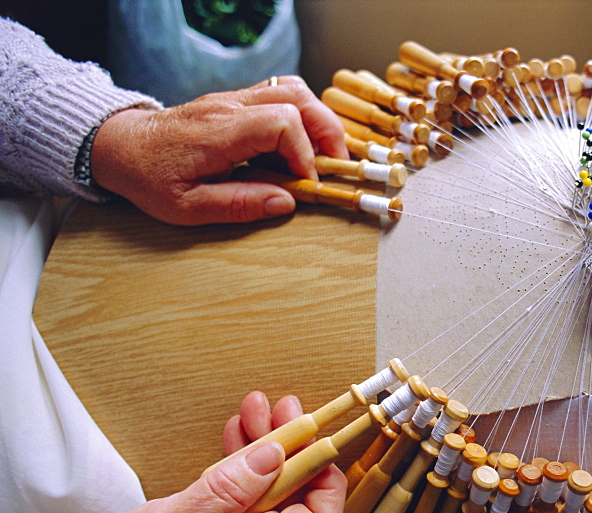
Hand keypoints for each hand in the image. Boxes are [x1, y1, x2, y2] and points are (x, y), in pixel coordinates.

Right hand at [24, 393, 345, 512]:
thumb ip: (226, 491)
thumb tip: (276, 454)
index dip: (324, 477)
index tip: (310, 436)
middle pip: (299, 497)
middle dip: (293, 447)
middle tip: (279, 406)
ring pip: (273, 490)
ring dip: (267, 448)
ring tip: (254, 408)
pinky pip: (249, 494)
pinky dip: (244, 463)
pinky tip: (238, 434)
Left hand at [91, 76, 347, 225]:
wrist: (119, 146)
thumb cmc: (149, 177)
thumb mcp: (187, 207)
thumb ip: (238, 205)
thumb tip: (286, 202)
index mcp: (218, 132)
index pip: (282, 123)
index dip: (305, 153)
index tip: (306, 183)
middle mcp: (229, 106)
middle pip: (297, 96)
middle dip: (325, 131)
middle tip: (333, 165)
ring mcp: (232, 99)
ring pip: (292, 88)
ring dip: (318, 119)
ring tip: (324, 154)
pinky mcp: (235, 101)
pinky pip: (280, 93)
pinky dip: (302, 116)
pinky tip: (301, 145)